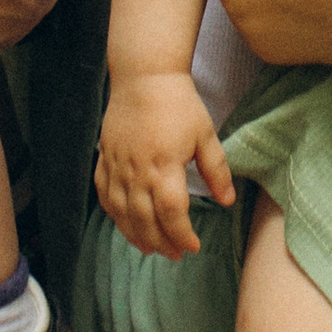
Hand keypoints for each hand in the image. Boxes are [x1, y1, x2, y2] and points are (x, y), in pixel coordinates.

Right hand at [95, 73, 231, 259]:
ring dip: (136, 235)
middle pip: (144, 221)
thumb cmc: (178, 103)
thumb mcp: (205, 135)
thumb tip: (227, 201)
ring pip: (122, 213)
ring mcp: (117, 166)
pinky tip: (125, 223)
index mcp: (164, 166)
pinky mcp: (105, 159)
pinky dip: (115, 215)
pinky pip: (105, 196)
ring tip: (151, 248)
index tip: (193, 246)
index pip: (171, 214)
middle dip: (161, 243)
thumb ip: (217, 171)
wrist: (143, 76)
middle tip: (175, 255)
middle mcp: (137, 171)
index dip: (182, 236)